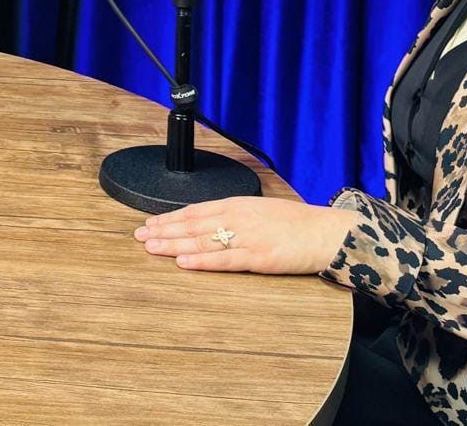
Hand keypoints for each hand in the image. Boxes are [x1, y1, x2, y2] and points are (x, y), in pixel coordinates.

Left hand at [133, 196, 359, 273]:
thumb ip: (239, 214)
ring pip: (203, 241)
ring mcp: (248, 237)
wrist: (326, 233)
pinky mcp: (258, 258)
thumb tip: (214, 221)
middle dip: (164, 230)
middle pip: (194, 224)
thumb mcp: (264, 209)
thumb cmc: (298, 223)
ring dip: (174, 245)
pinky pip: (224, 260)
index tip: (151, 222)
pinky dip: (201, 261)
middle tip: (139, 236)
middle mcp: (241, 217)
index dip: (172, 217)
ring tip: (151, 247)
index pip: (198, 210)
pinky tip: (182, 262)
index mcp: (241, 204)